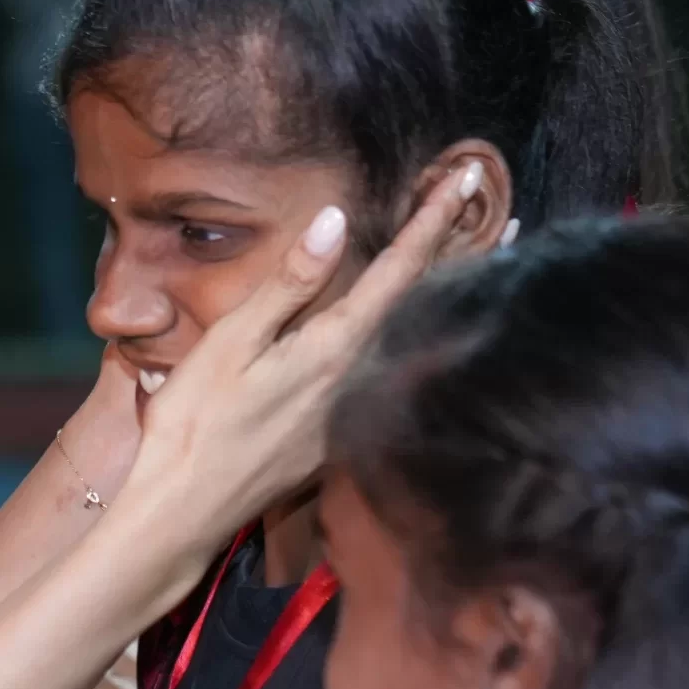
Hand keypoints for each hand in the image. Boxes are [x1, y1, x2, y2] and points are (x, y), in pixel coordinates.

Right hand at [119, 164, 482, 553]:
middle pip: (424, 304)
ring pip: (415, 336)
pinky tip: (422, 327)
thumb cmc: (195, 422)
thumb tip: (337, 219)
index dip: (433, 221)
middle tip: (504, 214)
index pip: (399, 271)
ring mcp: (355, 410)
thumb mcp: (232, 341)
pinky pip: (396, 368)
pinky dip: (420, 333)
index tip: (464, 178)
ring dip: (449, 293)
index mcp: (335, 348)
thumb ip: (289, 283)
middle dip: (462, 254)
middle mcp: (360, 379)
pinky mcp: (342, 434)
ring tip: (480, 260)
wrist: (184, 511)